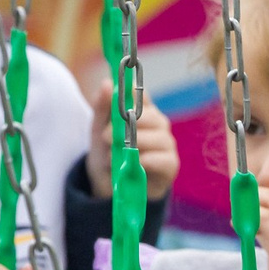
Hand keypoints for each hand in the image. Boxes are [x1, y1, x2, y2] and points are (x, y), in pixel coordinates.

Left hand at [86, 84, 180, 200]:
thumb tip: (106, 83)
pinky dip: (149, 161)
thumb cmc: (107, 152)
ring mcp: (166, 144)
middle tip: (106, 137)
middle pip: (151, 117)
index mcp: (142, 111)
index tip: (119, 99)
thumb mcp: (98, 129)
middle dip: (128, 125)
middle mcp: (158, 124)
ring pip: (159, 138)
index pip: (142, 96)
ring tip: (114, 156)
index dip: (132, 95)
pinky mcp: (170, 166)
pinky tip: (136, 163)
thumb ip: (102, 107)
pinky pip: (166, 160)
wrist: (109, 186)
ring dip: (135, 145)